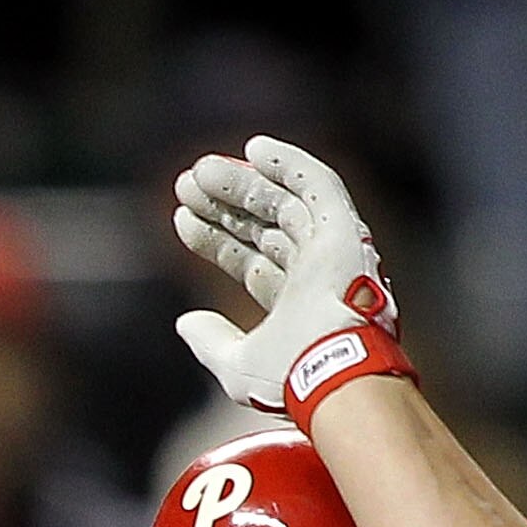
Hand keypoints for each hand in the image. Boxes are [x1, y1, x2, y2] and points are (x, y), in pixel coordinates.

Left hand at [172, 135, 413, 418]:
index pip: (247, 258)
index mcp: (292, 302)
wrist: (328, 373)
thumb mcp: (236, 363)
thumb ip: (211, 342)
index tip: (180, 219)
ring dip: (244, 181)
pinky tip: (254, 148)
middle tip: (185, 185)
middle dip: (224, 204)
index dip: (214, 238)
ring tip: (200, 170)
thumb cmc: (287, 377)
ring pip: (284, 202)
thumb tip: (184, 322)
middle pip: (262, 225)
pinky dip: (289, 164)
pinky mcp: (346, 230)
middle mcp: (315, 272)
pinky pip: (318, 185)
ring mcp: (332, 249)